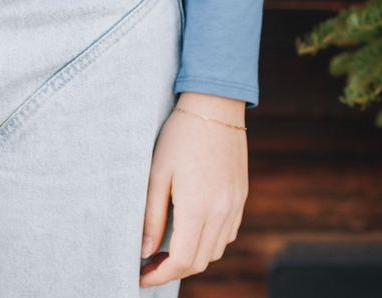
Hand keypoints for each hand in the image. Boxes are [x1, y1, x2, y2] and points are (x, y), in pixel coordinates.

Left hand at [139, 92, 246, 284]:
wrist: (215, 105)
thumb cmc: (180, 135)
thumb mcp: (157, 174)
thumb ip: (151, 216)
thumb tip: (144, 250)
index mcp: (197, 207)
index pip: (180, 261)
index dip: (159, 276)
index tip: (140, 276)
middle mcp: (221, 211)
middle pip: (199, 262)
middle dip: (172, 271)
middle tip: (149, 265)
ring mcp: (235, 204)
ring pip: (215, 251)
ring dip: (192, 258)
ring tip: (167, 249)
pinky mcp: (241, 196)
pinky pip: (227, 233)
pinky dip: (209, 242)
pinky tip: (192, 230)